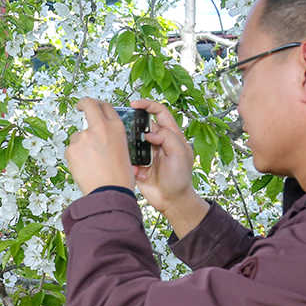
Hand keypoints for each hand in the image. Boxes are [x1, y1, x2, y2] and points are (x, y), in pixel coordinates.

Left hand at [65, 98, 133, 194]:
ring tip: (91, 162)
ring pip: (77, 135)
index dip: (98, 104)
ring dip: (81, 144)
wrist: (109, 192)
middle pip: (88, 105)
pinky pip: (71, 149)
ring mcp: (84, 137)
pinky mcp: (72, 148)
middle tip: (80, 107)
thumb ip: (112, 138)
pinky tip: (85, 167)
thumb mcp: (124, 151)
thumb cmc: (119, 177)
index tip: (92, 105)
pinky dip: (75, 157)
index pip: (105, 106)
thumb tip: (103, 137)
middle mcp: (100, 128)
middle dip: (83, 104)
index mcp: (116, 127)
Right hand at [129, 99, 200, 213]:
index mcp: (171, 136)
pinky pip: (128, 157)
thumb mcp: (180, 154)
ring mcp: (147, 153)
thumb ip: (167, 138)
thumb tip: (149, 132)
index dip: (148, 105)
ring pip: (133, 140)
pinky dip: (127, 160)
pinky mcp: (138, 165)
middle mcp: (158, 142)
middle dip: (134, 124)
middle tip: (125, 126)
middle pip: (143, 125)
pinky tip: (133, 167)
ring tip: (128, 148)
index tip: (135, 104)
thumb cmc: (180, 179)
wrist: (172, 201)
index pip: (160, 112)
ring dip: (128, 143)